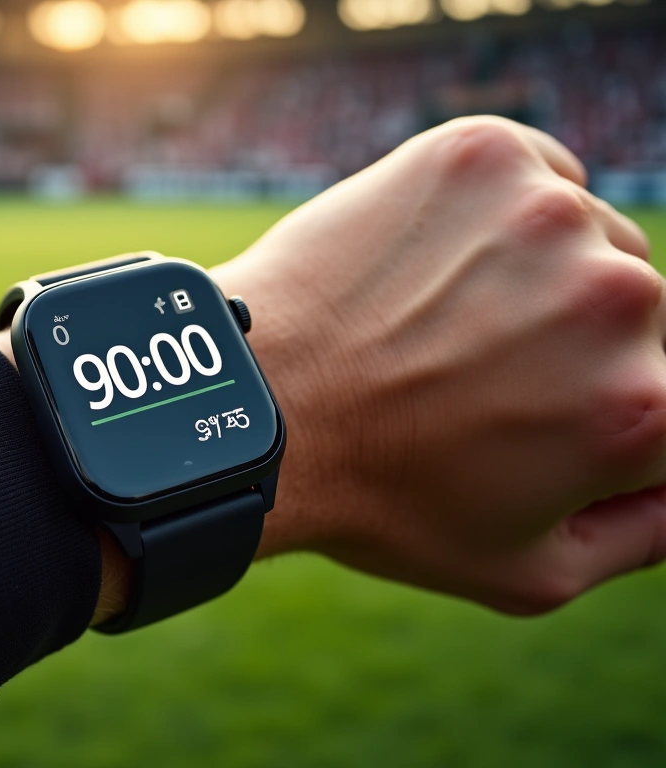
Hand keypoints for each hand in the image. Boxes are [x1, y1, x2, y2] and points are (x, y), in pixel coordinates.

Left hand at [213, 116, 665, 614]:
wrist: (257, 404)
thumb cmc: (381, 499)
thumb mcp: (527, 571)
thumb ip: (647, 532)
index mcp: (644, 408)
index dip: (600, 411)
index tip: (532, 414)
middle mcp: (616, 300)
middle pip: (638, 313)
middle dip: (572, 344)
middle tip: (473, 372)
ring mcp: (547, 214)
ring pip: (587, 240)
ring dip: (537, 275)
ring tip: (442, 321)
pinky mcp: (482, 155)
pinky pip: (536, 175)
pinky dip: (502, 213)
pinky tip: (436, 263)